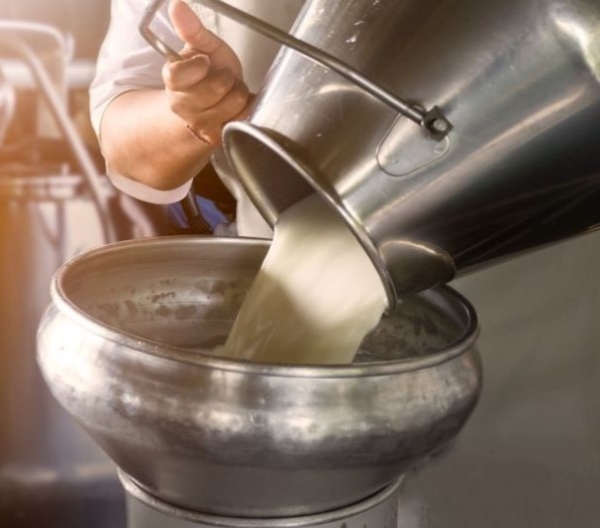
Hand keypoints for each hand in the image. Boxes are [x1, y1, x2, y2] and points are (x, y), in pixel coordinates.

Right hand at [164, 0, 251, 145]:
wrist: (213, 102)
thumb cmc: (208, 71)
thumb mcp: (202, 46)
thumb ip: (192, 28)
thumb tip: (177, 5)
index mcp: (173, 79)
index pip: (189, 71)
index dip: (203, 64)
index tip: (204, 64)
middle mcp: (182, 105)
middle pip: (218, 87)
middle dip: (226, 77)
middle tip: (221, 77)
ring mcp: (199, 123)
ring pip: (234, 101)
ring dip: (237, 92)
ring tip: (228, 91)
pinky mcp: (216, 136)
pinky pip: (242, 116)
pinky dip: (244, 108)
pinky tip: (234, 106)